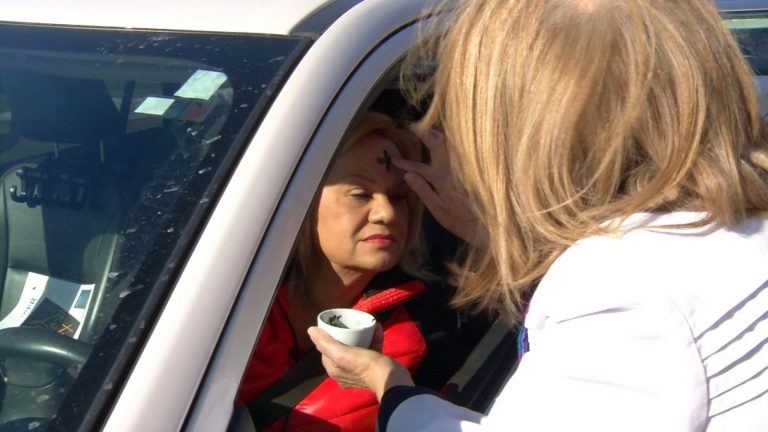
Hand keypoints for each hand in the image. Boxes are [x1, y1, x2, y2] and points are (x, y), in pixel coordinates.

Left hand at [308, 326, 413, 399]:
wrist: (391, 378)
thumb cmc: (364, 365)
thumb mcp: (342, 353)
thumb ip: (325, 343)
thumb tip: (310, 330)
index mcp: (334, 370)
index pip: (326, 351)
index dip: (329, 338)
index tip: (335, 327)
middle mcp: (345, 372)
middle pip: (342, 348)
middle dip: (348, 334)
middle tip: (351, 323)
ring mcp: (360, 370)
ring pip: (358, 348)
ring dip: (362, 335)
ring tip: (365, 324)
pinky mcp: (373, 366)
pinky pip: (370, 350)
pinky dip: (373, 339)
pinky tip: (377, 329)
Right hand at [393, 127, 485, 246]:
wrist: (494, 224)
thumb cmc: (464, 222)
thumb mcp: (439, 210)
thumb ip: (423, 190)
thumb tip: (407, 175)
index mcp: (442, 178)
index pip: (418, 166)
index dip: (405, 163)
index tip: (395, 161)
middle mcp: (455, 166)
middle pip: (437, 142)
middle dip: (424, 132)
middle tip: (414, 127)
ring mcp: (467, 164)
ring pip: (451, 141)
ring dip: (439, 134)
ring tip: (431, 131)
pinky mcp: (479, 164)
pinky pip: (463, 147)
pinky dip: (454, 142)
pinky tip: (450, 141)